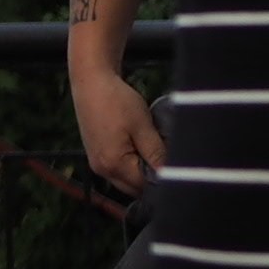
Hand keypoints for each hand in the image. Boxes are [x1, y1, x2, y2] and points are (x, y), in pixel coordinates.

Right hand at [72, 64, 166, 197]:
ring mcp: (96, 163)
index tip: (177, 166)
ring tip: (152, 149)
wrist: (91, 80)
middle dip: (152, 179)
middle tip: (165, 157)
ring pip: (126, 180)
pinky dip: (131, 164)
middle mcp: (102, 169)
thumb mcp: (143, 126)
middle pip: (135, 188)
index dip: (164, 178)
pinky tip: (139, 146)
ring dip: (141, 171)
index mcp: (113, 164)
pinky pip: (118, 170)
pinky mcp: (96, 154)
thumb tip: (171, 175)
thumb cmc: (116, 100)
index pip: (146, 186)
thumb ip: (157, 154)